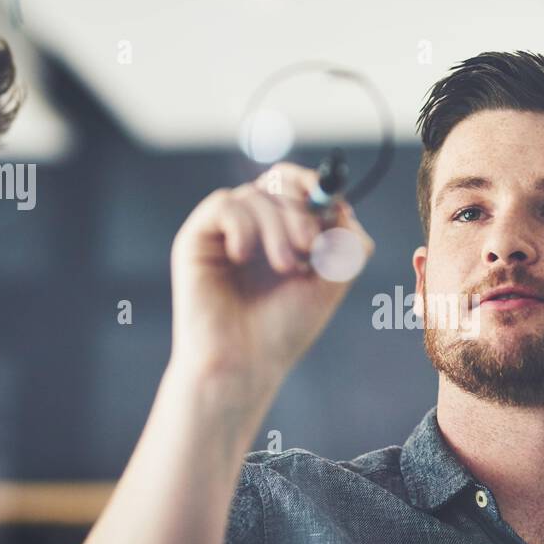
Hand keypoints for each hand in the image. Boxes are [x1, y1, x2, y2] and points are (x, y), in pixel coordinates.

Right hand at [167, 161, 374, 389]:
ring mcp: (226, 230)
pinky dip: (243, 226)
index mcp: (286, 232)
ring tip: (286, 267)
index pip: (299, 184)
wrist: (244, 364)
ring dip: (278, 227)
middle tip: (310, 247)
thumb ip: (346, 242)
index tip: (332, 204)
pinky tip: (242, 257)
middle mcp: (255, 225)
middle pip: (279, 180)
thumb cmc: (284, 328)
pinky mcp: (198, 237)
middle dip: (301, 209)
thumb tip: (342, 204)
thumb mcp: (331, 281)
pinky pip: (224, 204)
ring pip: (256, 194)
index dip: (317, 184)